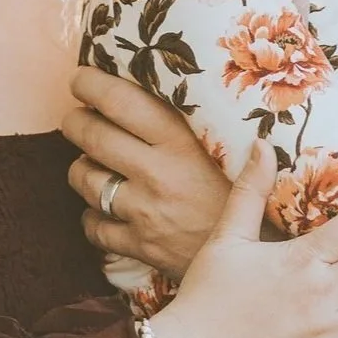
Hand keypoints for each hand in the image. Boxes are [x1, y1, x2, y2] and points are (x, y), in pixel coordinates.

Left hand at [63, 66, 231, 276]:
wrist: (261, 258)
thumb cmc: (251, 194)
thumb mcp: (229, 146)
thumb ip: (192, 120)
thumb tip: (157, 83)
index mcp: (181, 141)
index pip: (119, 101)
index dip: (90, 85)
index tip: (81, 79)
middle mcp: (157, 174)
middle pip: (92, 137)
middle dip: (75, 122)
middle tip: (77, 117)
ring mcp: (145, 212)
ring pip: (85, 179)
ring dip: (81, 167)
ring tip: (93, 162)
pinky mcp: (141, 246)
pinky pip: (94, 227)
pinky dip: (93, 215)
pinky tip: (104, 207)